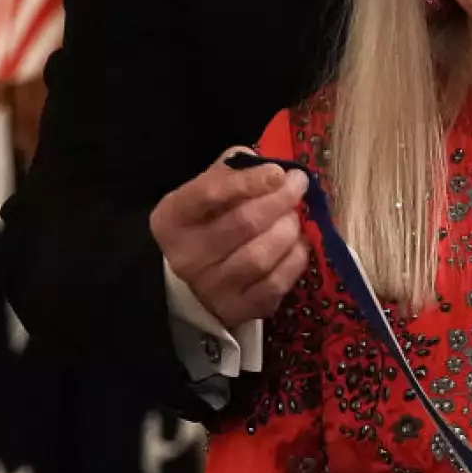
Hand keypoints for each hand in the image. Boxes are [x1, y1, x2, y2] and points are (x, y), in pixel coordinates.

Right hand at [150, 150, 309, 326]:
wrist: (189, 285)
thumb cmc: (202, 227)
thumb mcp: (202, 195)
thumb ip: (228, 173)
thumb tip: (262, 161)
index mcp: (172, 219)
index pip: (210, 193)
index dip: (249, 180)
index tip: (278, 172)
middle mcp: (187, 256)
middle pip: (243, 223)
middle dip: (280, 200)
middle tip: (299, 185)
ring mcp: (211, 288)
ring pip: (261, 255)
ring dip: (288, 230)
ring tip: (294, 217)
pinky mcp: (236, 310)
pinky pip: (275, 284)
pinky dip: (294, 259)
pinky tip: (297, 244)